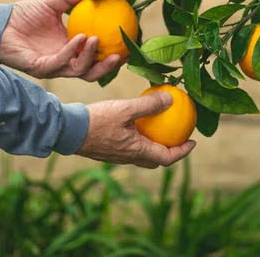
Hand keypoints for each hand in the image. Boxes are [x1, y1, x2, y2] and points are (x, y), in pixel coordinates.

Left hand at [0, 0, 124, 80]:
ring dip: (90, 57)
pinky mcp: (40, 68)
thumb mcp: (52, 4)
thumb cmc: (22, 15)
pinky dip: (71, 50)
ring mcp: (53, 66)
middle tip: (121, 55)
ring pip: (79, 71)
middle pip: (92, 72)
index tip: (127, 47)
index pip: (95, 58)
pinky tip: (79, 38)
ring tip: (96, 39)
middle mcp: (64, 62)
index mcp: (70, 49)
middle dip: (108, 67)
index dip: (111, 56)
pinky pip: (60, 62)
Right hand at [77, 91, 196, 168]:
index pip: (167, 158)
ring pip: (142, 155)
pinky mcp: (107, 151)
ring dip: (154, 147)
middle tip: (178, 138)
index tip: (192, 142)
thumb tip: (171, 99)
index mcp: (137, 151)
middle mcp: (128, 157)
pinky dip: (139, 142)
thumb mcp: (126, 108)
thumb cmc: (97, 120)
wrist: (67, 130)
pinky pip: (130, 149)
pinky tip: (136, 126)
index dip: (182, 152)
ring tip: (159, 131)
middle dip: (170, 152)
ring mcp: (117, 156)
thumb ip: (149, 105)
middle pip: (155, 160)